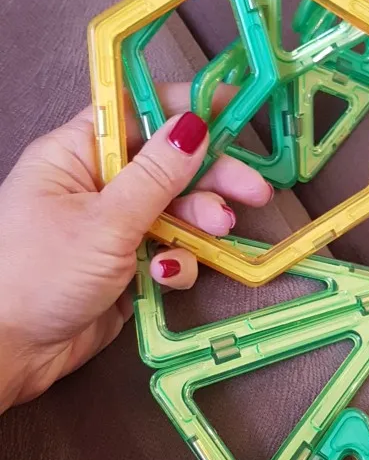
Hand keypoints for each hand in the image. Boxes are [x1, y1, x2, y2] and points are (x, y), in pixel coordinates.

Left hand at [0, 82, 271, 410]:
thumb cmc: (38, 276)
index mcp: (76, 154)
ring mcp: (112, 227)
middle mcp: (96, 185)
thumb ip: (156, 175)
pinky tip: (166, 275)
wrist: (10, 352)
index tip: (235, 107)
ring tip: (220, 232)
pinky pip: (167, 251)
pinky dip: (177, 262)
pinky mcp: (125, 266)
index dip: (186, 107)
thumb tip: (192, 126)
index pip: (137, 112)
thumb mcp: (104, 221)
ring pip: (174, 210)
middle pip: (167, 164)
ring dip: (200, 221)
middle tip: (253, 190)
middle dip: (211, 176)